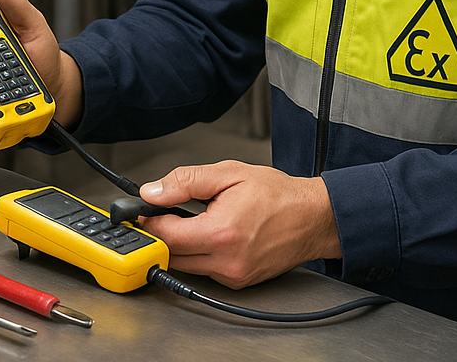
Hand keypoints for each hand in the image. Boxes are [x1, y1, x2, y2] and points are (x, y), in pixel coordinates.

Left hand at [137, 160, 340, 287]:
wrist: (312, 217)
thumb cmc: (278, 194)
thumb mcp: (229, 173)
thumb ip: (186, 181)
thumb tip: (152, 191)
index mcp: (221, 232)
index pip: (166, 235)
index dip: (149, 221)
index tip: (144, 210)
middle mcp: (225, 261)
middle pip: (171, 255)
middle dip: (164, 234)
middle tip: (166, 212)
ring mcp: (232, 276)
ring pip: (186, 266)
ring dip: (182, 245)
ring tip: (196, 220)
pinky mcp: (238, 283)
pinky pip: (205, 271)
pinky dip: (201, 254)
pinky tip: (213, 235)